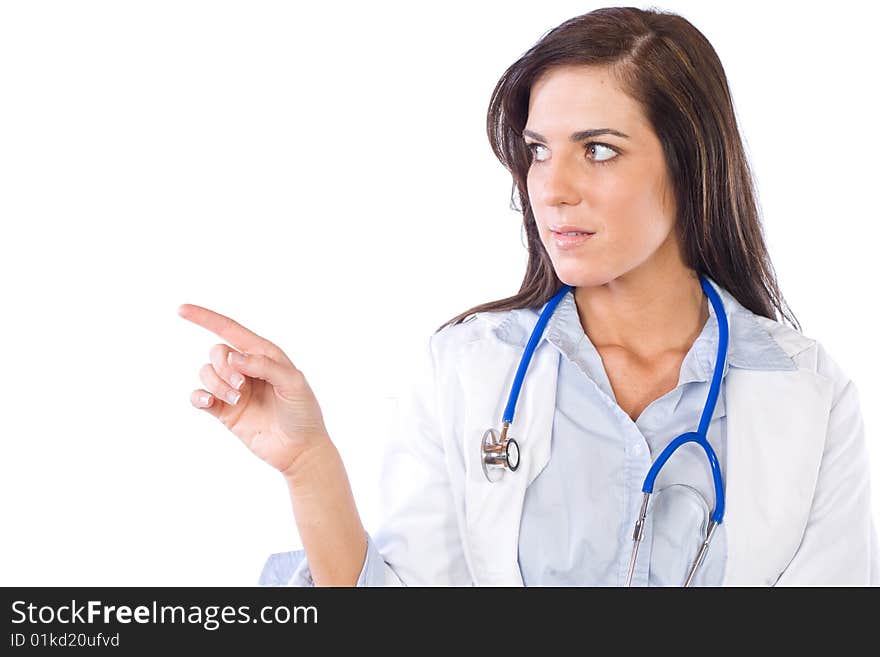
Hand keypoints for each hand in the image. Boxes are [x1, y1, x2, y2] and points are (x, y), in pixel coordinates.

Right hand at [178, 303, 330, 476]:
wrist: (300, 450)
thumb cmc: (303, 412)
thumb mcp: (293, 383)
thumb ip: (265, 366)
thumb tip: (233, 357)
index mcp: (264, 355)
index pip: (230, 329)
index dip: (206, 318)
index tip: (181, 310)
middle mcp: (246, 369)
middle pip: (217, 352)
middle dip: (223, 367)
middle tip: (241, 386)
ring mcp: (234, 390)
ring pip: (206, 373)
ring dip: (217, 384)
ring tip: (237, 400)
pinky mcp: (225, 411)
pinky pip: (200, 396)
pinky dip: (199, 397)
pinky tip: (209, 402)